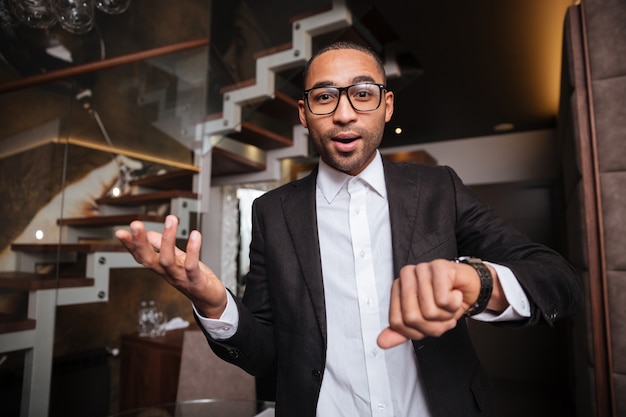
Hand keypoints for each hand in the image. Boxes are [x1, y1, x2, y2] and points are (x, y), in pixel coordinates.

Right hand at [115, 215, 227, 318]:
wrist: (211, 300)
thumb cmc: (194, 278)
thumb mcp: (177, 259)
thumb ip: (163, 247)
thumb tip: (149, 233)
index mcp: (162, 267)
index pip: (141, 256)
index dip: (130, 246)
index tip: (120, 233)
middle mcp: (168, 273)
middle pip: (148, 259)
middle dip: (140, 242)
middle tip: (135, 225)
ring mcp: (180, 278)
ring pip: (168, 261)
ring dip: (167, 239)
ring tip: (170, 219)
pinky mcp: (195, 281)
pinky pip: (192, 265)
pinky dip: (193, 250)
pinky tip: (195, 235)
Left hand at [377, 259, 499, 348]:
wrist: (469, 287)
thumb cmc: (445, 301)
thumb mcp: (423, 321)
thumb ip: (401, 330)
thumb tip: (382, 342)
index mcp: (398, 288)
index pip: (397, 321)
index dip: (417, 330)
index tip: (429, 322)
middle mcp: (407, 276)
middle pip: (412, 317)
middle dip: (433, 324)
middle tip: (442, 314)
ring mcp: (422, 269)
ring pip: (429, 310)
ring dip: (446, 314)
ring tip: (449, 303)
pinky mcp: (439, 267)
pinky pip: (443, 300)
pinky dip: (454, 304)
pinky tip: (455, 294)